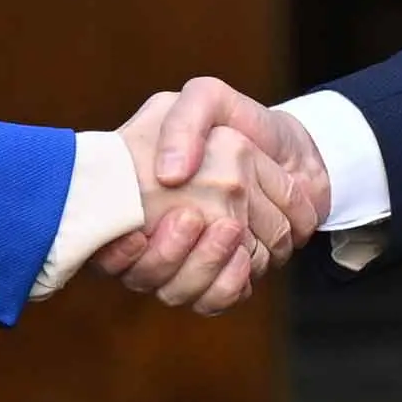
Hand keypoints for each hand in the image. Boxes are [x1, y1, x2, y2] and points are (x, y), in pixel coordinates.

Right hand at [96, 78, 330, 299]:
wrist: (292, 148)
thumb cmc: (241, 122)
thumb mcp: (208, 100)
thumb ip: (186, 122)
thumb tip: (170, 173)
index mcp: (138, 198)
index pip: (109, 247)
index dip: (115, 254)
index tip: (134, 236)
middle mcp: (157, 237)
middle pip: (146, 275)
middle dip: (169, 255)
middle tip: (191, 218)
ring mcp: (190, 262)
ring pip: (180, 292)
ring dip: (205, 265)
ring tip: (229, 228)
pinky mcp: (223, 279)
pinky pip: (216, 301)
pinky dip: (230, 284)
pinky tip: (243, 260)